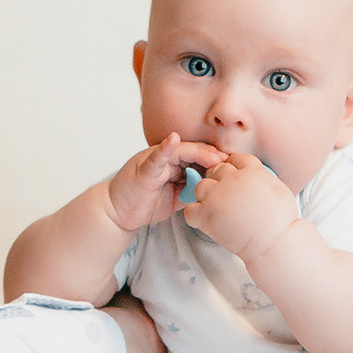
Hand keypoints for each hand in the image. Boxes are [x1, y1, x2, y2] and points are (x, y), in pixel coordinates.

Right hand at [101, 134, 230, 234]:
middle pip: (193, 152)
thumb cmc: (144, 203)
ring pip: (180, 152)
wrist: (118, 212)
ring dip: (198, 152)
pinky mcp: (144, 169)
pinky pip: (156, 157)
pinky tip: (173, 140)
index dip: (216, 160)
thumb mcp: (175, 198)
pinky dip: (165, 148)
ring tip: (214, 156)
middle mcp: (166, 158)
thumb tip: (212, 191)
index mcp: (174, 164)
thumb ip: (190, 190)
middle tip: (230, 160)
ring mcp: (154, 161)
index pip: (199, 158)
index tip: (234, 166)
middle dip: (213, 155)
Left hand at [181, 151, 299, 260]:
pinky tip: (205, 220)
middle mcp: (232, 179)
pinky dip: (195, 215)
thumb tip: (255, 178)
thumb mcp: (278, 188)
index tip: (234, 179)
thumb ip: (262, 178)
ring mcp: (217, 196)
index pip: (235, 159)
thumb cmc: (281, 221)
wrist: (274, 243)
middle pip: (216, 170)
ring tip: (215, 209)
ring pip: (201, 186)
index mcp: (252, 170)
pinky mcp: (207, 214)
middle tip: (224, 196)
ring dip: (205, 196)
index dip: (233, 169)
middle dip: (218, 181)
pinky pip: (190, 209)